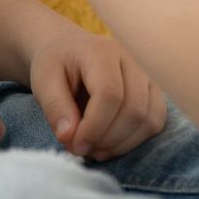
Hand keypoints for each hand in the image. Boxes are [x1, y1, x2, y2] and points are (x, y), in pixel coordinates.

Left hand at [28, 31, 166, 161]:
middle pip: (134, 109)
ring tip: (94, 148)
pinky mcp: (153, 91)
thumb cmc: (56, 64)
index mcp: (102, 52)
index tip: (75, 145)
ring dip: (122, 144)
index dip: (94, 127)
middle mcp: (131, 60)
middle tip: (81, 149)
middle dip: (107, 139)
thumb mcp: (43, 81)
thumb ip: (55, 108)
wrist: (70, 50)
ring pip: (149, 119)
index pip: (110, 94)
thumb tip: (70, 138)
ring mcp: (147, 75)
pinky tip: (110, 144)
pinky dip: (134, 140)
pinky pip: (155, 121)